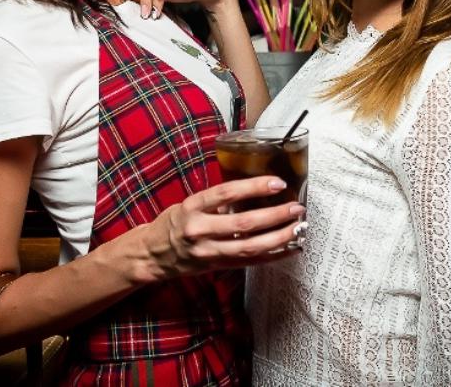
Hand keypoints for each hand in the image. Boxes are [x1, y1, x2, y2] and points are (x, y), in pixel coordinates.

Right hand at [131, 176, 305, 282]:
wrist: (152, 255)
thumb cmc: (174, 224)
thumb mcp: (188, 205)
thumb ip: (216, 201)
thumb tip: (253, 190)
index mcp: (192, 208)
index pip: (226, 193)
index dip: (253, 187)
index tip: (276, 183)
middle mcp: (200, 230)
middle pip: (243, 223)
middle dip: (274, 215)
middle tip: (296, 208)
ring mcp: (209, 252)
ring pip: (250, 247)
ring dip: (279, 237)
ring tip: (298, 228)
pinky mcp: (217, 267)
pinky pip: (250, 262)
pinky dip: (273, 256)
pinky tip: (289, 249)